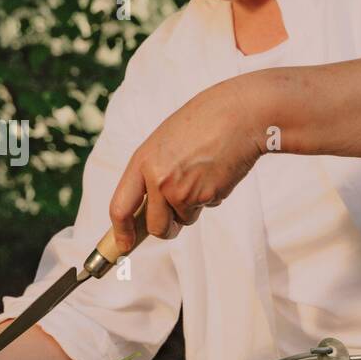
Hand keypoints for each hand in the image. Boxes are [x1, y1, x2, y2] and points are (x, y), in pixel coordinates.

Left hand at [110, 75, 266, 249]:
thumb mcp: (164, 142)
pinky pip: (205, 208)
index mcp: (142, 161)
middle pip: (156, 227)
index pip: (119, 207)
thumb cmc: (202, 124)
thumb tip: (147, 210)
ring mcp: (182, 189)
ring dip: (192, 207)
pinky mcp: (207, 196)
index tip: (122, 245)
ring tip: (202, 173)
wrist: (240, 114)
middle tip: (175, 219)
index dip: (120, 232)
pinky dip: (211, 196)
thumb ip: (152, 172)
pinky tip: (216, 171)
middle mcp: (158, 179)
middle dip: (166, 229)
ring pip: (184, 219)